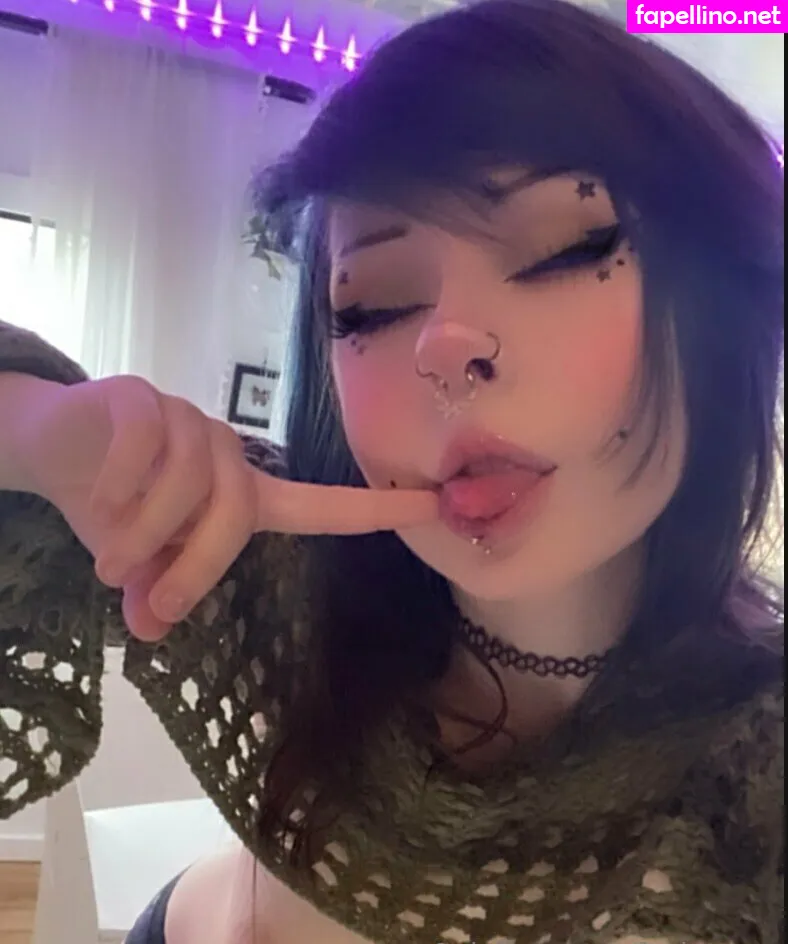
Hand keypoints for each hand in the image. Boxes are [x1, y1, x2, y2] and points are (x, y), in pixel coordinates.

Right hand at [20, 375, 437, 640]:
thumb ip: (156, 588)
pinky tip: (96, 504)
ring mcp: (187, 422)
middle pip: (239, 510)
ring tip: (109, 563)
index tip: (436, 506)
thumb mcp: (139, 562)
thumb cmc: (114, 506)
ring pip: (188, 482)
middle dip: (196, 564)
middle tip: (153, 603)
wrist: (52, 446)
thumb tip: (151, 630)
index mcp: (245, 496)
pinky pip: (145, 444)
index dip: (376, 508)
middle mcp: (227, 454)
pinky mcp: (142, 399)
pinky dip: (120, 484)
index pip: (322, 505)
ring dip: (144, 534)